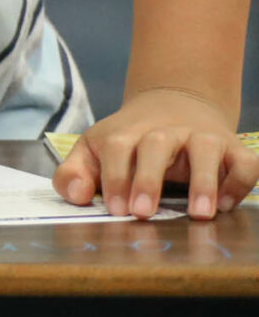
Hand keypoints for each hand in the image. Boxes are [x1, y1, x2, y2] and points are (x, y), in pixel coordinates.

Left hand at [57, 87, 255, 219]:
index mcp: (126, 132)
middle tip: (143, 213)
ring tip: (199, 213)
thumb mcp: (93, 151)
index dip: (115, 177)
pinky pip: (244, 161)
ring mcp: (200, 136)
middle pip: (156, 145)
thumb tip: (75, 196)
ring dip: (203, 180)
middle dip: (149, 179)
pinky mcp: (232, 148)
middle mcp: (165, 131)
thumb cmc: (128, 141)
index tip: (116, 209)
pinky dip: (239, 181)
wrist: (175, 103)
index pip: (117, 148)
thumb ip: (75, 173)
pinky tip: (226, 204)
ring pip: (204, 148)